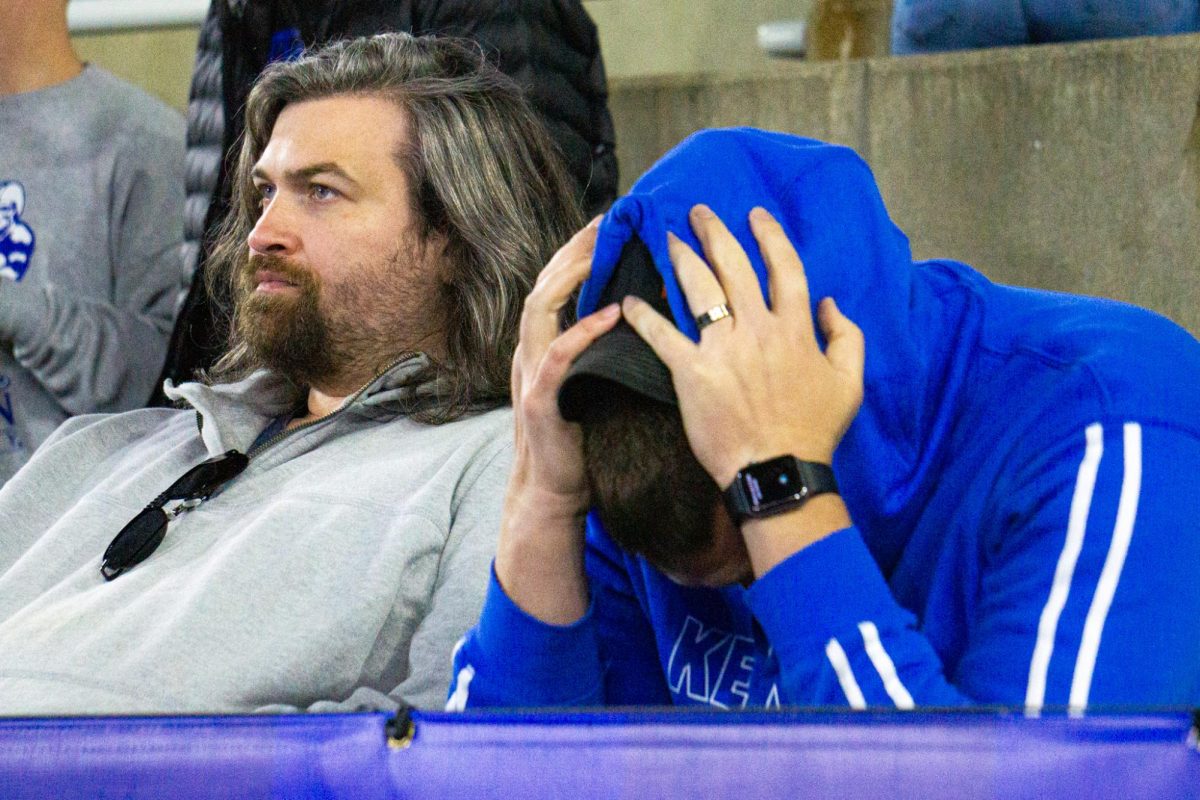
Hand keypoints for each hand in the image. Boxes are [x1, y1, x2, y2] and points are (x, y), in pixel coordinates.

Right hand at [507, 218, 619, 518]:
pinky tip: (608, 314)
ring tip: (599, 252)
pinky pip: (557, 358)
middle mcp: (531, 352)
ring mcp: (531, 375)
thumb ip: (602, 348)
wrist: (554, 491)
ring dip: (569, 277)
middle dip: (572, 250)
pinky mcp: (540, 401)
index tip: (606, 224)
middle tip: (605, 222)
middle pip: (543, 285)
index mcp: (544, 345)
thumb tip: (638, 313)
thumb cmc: (581, 437)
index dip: (576, 252)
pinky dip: (581, 332)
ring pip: (539, 310)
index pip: (555, 285)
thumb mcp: (592, 382)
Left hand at [621, 205, 864, 488]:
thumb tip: (831, 305)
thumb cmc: (815, 430)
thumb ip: (847, 337)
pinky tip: (629, 301)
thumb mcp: (850, 382)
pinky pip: (663, 336)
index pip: (784, 268)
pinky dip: (644, 316)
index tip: (755, 214)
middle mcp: (757, 329)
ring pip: (699, 289)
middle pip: (734, 267)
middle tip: (698, 212)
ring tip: (668, 239)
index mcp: (795, 329)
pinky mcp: (691, 373)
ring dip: (681, 258)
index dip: (770, 236)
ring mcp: (722, 349)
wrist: (778, 470)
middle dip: (714, 232)